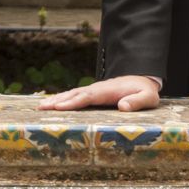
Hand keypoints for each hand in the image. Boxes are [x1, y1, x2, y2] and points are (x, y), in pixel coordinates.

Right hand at [37, 75, 159, 111]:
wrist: (143, 80)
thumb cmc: (146, 91)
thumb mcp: (148, 97)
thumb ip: (137, 102)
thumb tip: (123, 106)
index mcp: (108, 91)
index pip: (88, 96)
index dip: (73, 102)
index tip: (59, 107)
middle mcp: (97, 89)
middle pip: (74, 94)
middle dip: (58, 101)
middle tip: (41, 108)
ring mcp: (94, 90)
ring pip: (72, 94)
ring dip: (56, 100)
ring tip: (40, 106)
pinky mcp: (93, 94)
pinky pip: (75, 96)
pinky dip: (62, 99)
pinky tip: (52, 105)